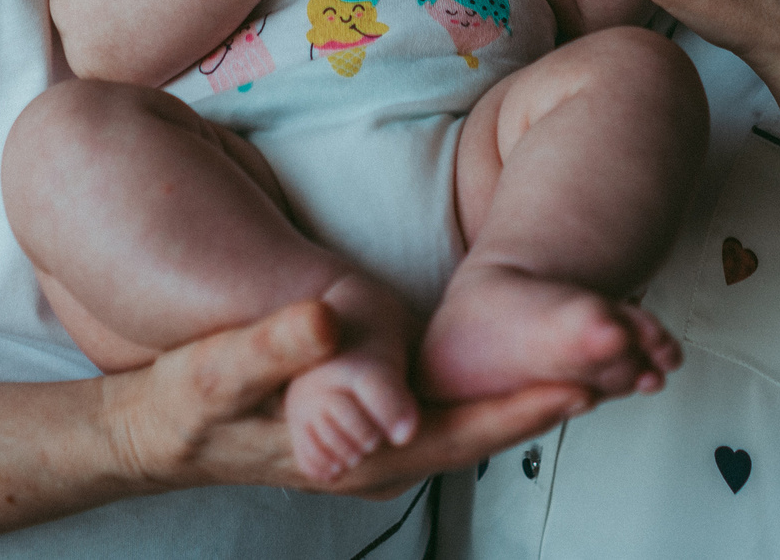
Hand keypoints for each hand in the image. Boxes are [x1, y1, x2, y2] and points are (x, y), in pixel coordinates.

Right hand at [103, 300, 591, 499]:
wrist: (154, 432)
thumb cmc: (184, 405)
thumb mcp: (214, 373)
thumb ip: (271, 348)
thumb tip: (327, 320)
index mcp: (359, 455)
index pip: (459, 433)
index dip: (519, 406)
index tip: (580, 381)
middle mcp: (385, 459)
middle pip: (485, 431)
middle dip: (551, 399)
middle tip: (625, 361)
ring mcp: (384, 444)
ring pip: (477, 420)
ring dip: (533, 391)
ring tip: (603, 356)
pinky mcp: (378, 420)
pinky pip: (454, 405)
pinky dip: (497, 382)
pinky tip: (528, 355)